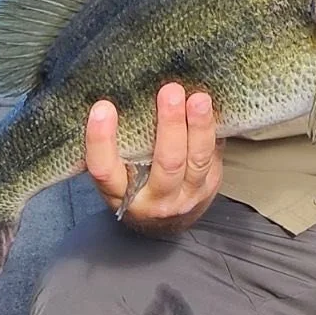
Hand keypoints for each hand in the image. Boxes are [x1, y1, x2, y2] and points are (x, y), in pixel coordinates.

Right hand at [85, 84, 222, 232]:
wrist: (164, 223)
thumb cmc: (134, 185)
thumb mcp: (116, 176)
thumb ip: (117, 146)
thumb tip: (119, 94)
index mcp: (120, 195)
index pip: (105, 170)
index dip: (101, 141)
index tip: (102, 107)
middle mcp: (155, 200)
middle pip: (166, 163)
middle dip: (170, 125)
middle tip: (170, 91)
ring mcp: (186, 195)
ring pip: (197, 160)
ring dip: (200, 126)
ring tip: (198, 98)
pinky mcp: (209, 187)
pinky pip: (214, 156)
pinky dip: (212, 130)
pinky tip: (213, 106)